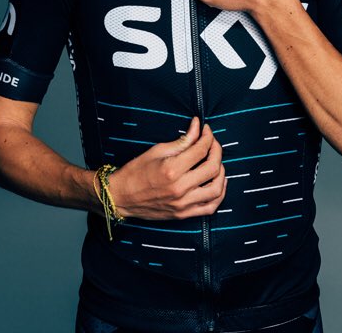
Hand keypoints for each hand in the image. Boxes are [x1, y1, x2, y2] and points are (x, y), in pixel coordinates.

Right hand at [108, 117, 226, 219]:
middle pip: (212, 167)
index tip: (206, 130)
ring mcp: (182, 204)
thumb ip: (183, 140)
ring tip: (216, 162)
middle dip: (217, 150)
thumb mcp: (157, 150)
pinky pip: (210, 208)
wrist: (120, 197)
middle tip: (212, 143)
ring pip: (216, 189)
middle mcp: (179, 188)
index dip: (208, 136)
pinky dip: (219, 195)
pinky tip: (218, 183)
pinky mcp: (182, 215)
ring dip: (221, 172)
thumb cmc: (136, 171)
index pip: (201, 150)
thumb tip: (198, 126)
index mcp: (172, 169)